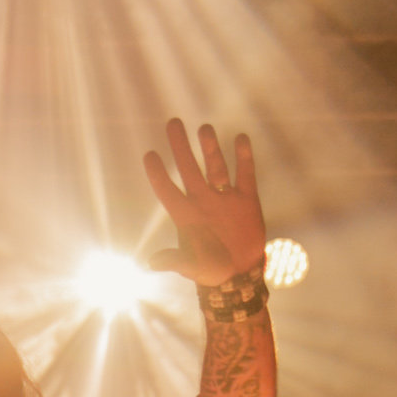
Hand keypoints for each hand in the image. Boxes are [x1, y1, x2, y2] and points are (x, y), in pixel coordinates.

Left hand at [144, 120, 265, 284]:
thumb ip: (175, 261)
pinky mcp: (246, 200)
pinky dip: (244, 158)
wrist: (240, 274)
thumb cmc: (210, 272)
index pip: (168, 191)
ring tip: (204, 128)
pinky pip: (245, 174)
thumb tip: (152, 263)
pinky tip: (240, 138)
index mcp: (186, 215)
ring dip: (210, 148)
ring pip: (216, 167)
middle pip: (189, 169)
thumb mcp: (192, 267)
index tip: (149, 155)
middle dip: (180, 147)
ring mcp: (224, 198)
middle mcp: (203, 201)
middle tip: (172, 122)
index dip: (158, 175)